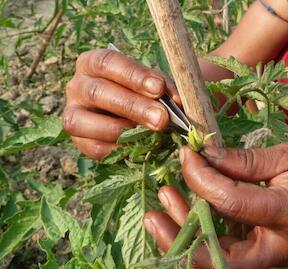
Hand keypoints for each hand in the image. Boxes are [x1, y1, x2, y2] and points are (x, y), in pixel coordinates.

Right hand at [63, 49, 179, 159]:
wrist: (132, 116)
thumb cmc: (143, 93)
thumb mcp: (153, 84)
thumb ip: (163, 88)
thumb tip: (177, 102)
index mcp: (93, 63)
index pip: (108, 63)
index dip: (134, 76)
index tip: (158, 88)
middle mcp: (77, 86)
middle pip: (98, 92)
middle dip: (133, 106)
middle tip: (161, 118)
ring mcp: (73, 114)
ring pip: (85, 121)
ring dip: (122, 130)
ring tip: (150, 134)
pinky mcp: (79, 141)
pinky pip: (95, 147)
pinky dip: (118, 149)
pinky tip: (139, 147)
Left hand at [144, 137, 287, 268]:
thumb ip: (247, 161)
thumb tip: (205, 158)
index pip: (233, 203)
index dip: (202, 180)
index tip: (187, 155)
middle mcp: (282, 245)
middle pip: (222, 260)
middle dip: (182, 239)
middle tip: (155, 213)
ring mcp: (275, 254)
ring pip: (220, 262)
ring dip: (186, 237)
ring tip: (163, 204)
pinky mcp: (268, 252)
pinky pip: (228, 252)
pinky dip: (202, 234)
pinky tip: (185, 210)